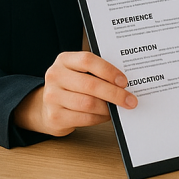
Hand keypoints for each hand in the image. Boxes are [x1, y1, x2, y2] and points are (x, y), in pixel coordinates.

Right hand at [13, 51, 136, 136]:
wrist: (47, 107)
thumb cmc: (72, 86)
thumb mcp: (80, 72)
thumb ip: (97, 72)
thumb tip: (125, 83)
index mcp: (64, 60)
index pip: (88, 60)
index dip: (109, 70)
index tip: (124, 81)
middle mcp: (55, 76)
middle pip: (90, 85)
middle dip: (115, 94)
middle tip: (131, 100)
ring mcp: (52, 97)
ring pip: (88, 103)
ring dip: (108, 108)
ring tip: (118, 108)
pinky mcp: (54, 116)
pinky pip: (84, 118)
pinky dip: (100, 117)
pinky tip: (106, 115)